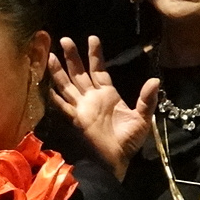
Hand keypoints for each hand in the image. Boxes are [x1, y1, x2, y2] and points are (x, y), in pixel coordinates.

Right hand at [47, 36, 156, 179]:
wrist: (116, 161)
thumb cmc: (128, 141)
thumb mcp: (142, 118)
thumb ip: (147, 99)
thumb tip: (155, 80)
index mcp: (107, 95)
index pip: (99, 70)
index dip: (95, 55)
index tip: (92, 38)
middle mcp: (91, 98)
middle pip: (79, 73)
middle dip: (72, 57)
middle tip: (65, 39)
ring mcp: (81, 108)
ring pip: (67, 85)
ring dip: (60, 71)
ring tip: (51, 55)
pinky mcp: (75, 119)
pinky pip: (62, 105)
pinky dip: (53, 95)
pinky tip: (45, 84)